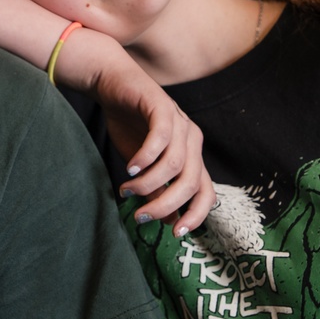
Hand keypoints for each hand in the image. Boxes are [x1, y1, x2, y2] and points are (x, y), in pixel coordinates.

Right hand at [58, 28, 215, 236]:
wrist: (112, 84)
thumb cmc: (127, 124)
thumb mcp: (142, 165)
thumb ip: (156, 188)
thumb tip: (168, 221)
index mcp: (193, 155)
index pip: (207, 192)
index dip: (196, 216)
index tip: (176, 234)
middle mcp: (192, 139)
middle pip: (191, 182)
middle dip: (166, 205)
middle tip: (141, 216)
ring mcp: (180, 122)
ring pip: (176, 164)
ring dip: (150, 183)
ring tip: (127, 189)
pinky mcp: (162, 107)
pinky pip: (161, 138)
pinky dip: (146, 157)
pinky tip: (130, 168)